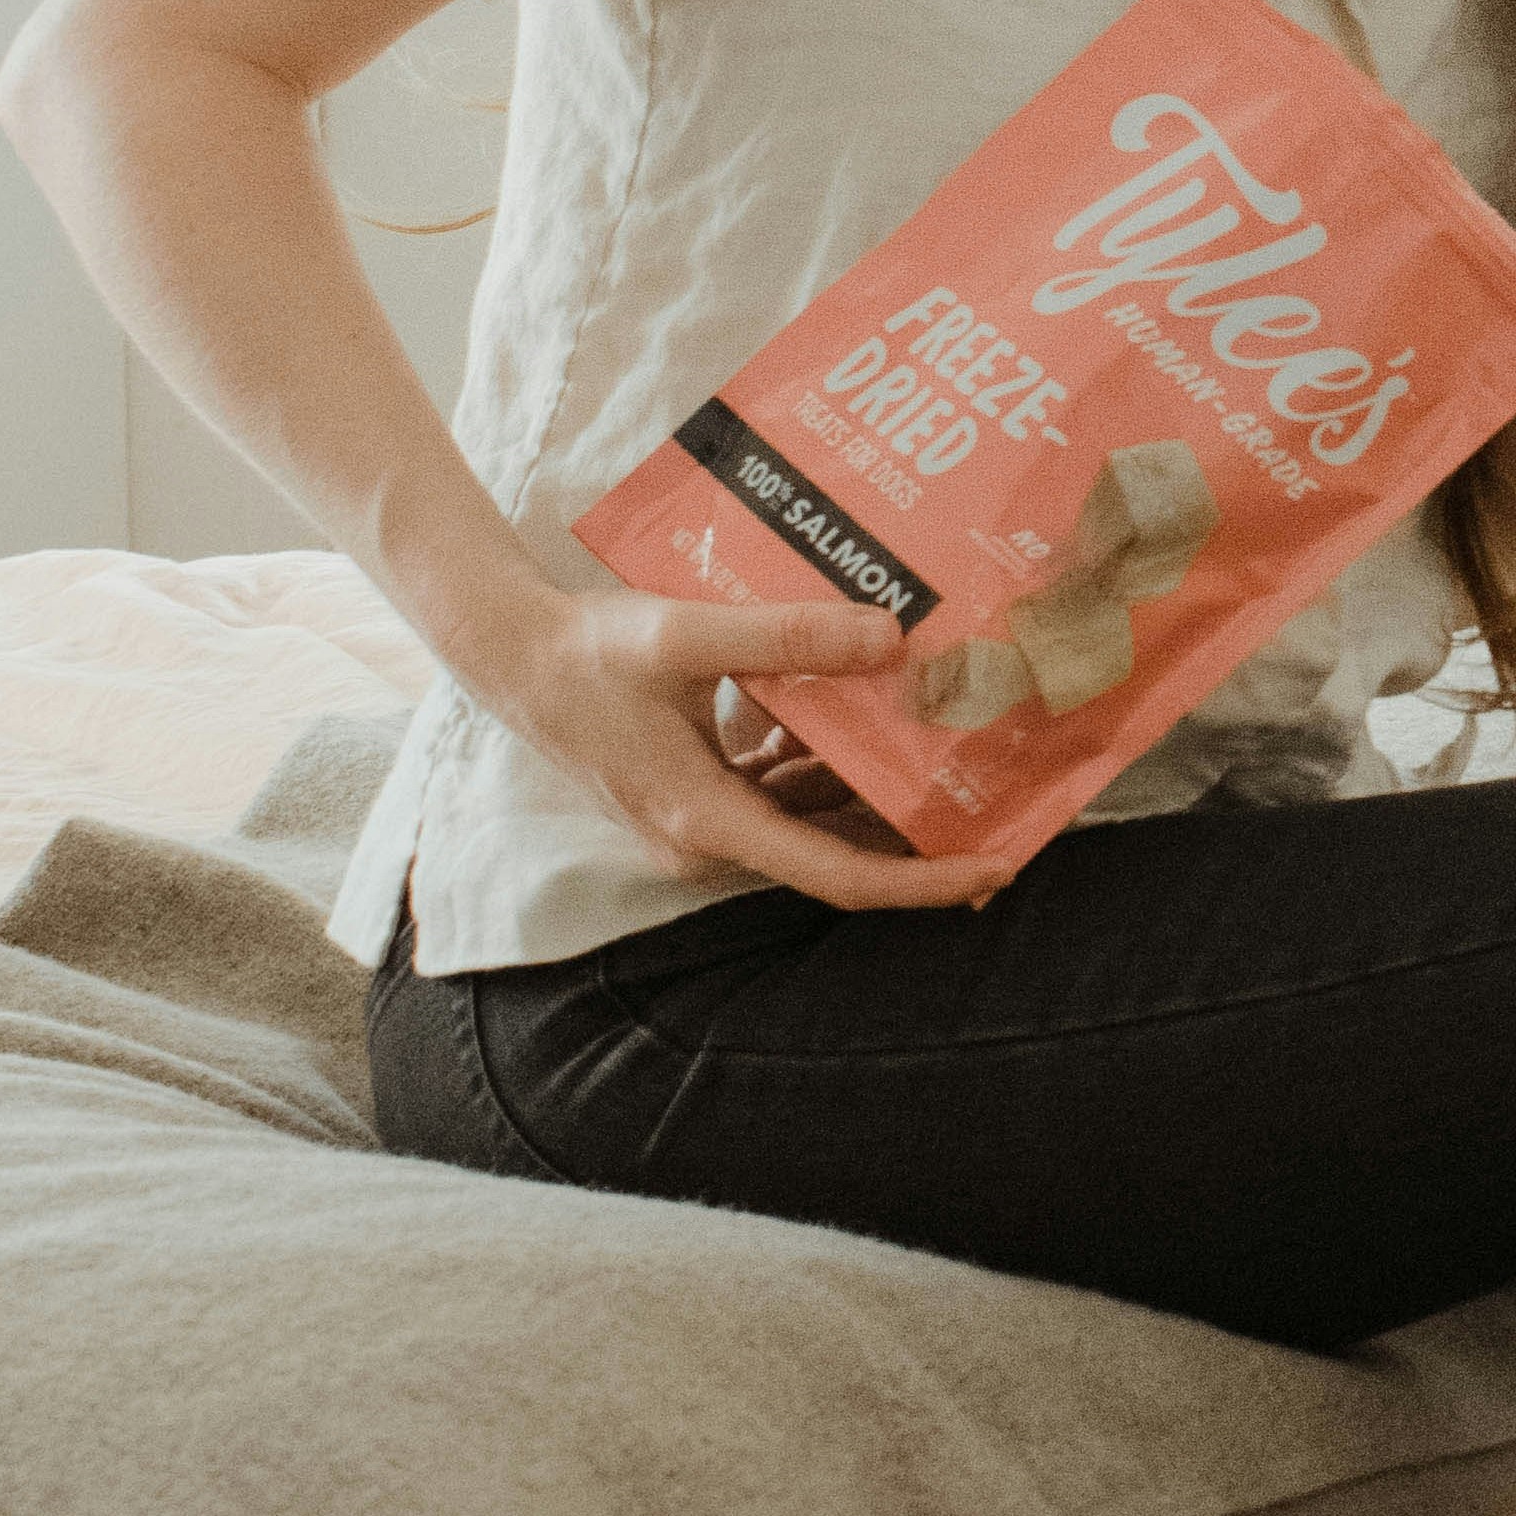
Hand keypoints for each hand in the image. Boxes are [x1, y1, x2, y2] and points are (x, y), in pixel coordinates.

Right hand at [485, 584, 1010, 909]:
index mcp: (708, 821)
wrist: (506, 652)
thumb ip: (785, 636)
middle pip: (836, 856)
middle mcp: (707, 839)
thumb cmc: (585, 648)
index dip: (922, 881)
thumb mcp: (684, 634)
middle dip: (919, 839)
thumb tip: (890, 637)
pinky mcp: (700, 795)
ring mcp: (702, 822)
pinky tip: (871, 720)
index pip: (837, 875)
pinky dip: (829, 766)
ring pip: (813, 821)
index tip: (995, 867)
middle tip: (1009, 812)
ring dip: (877, 795)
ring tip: (963, 762)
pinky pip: (783, 794)